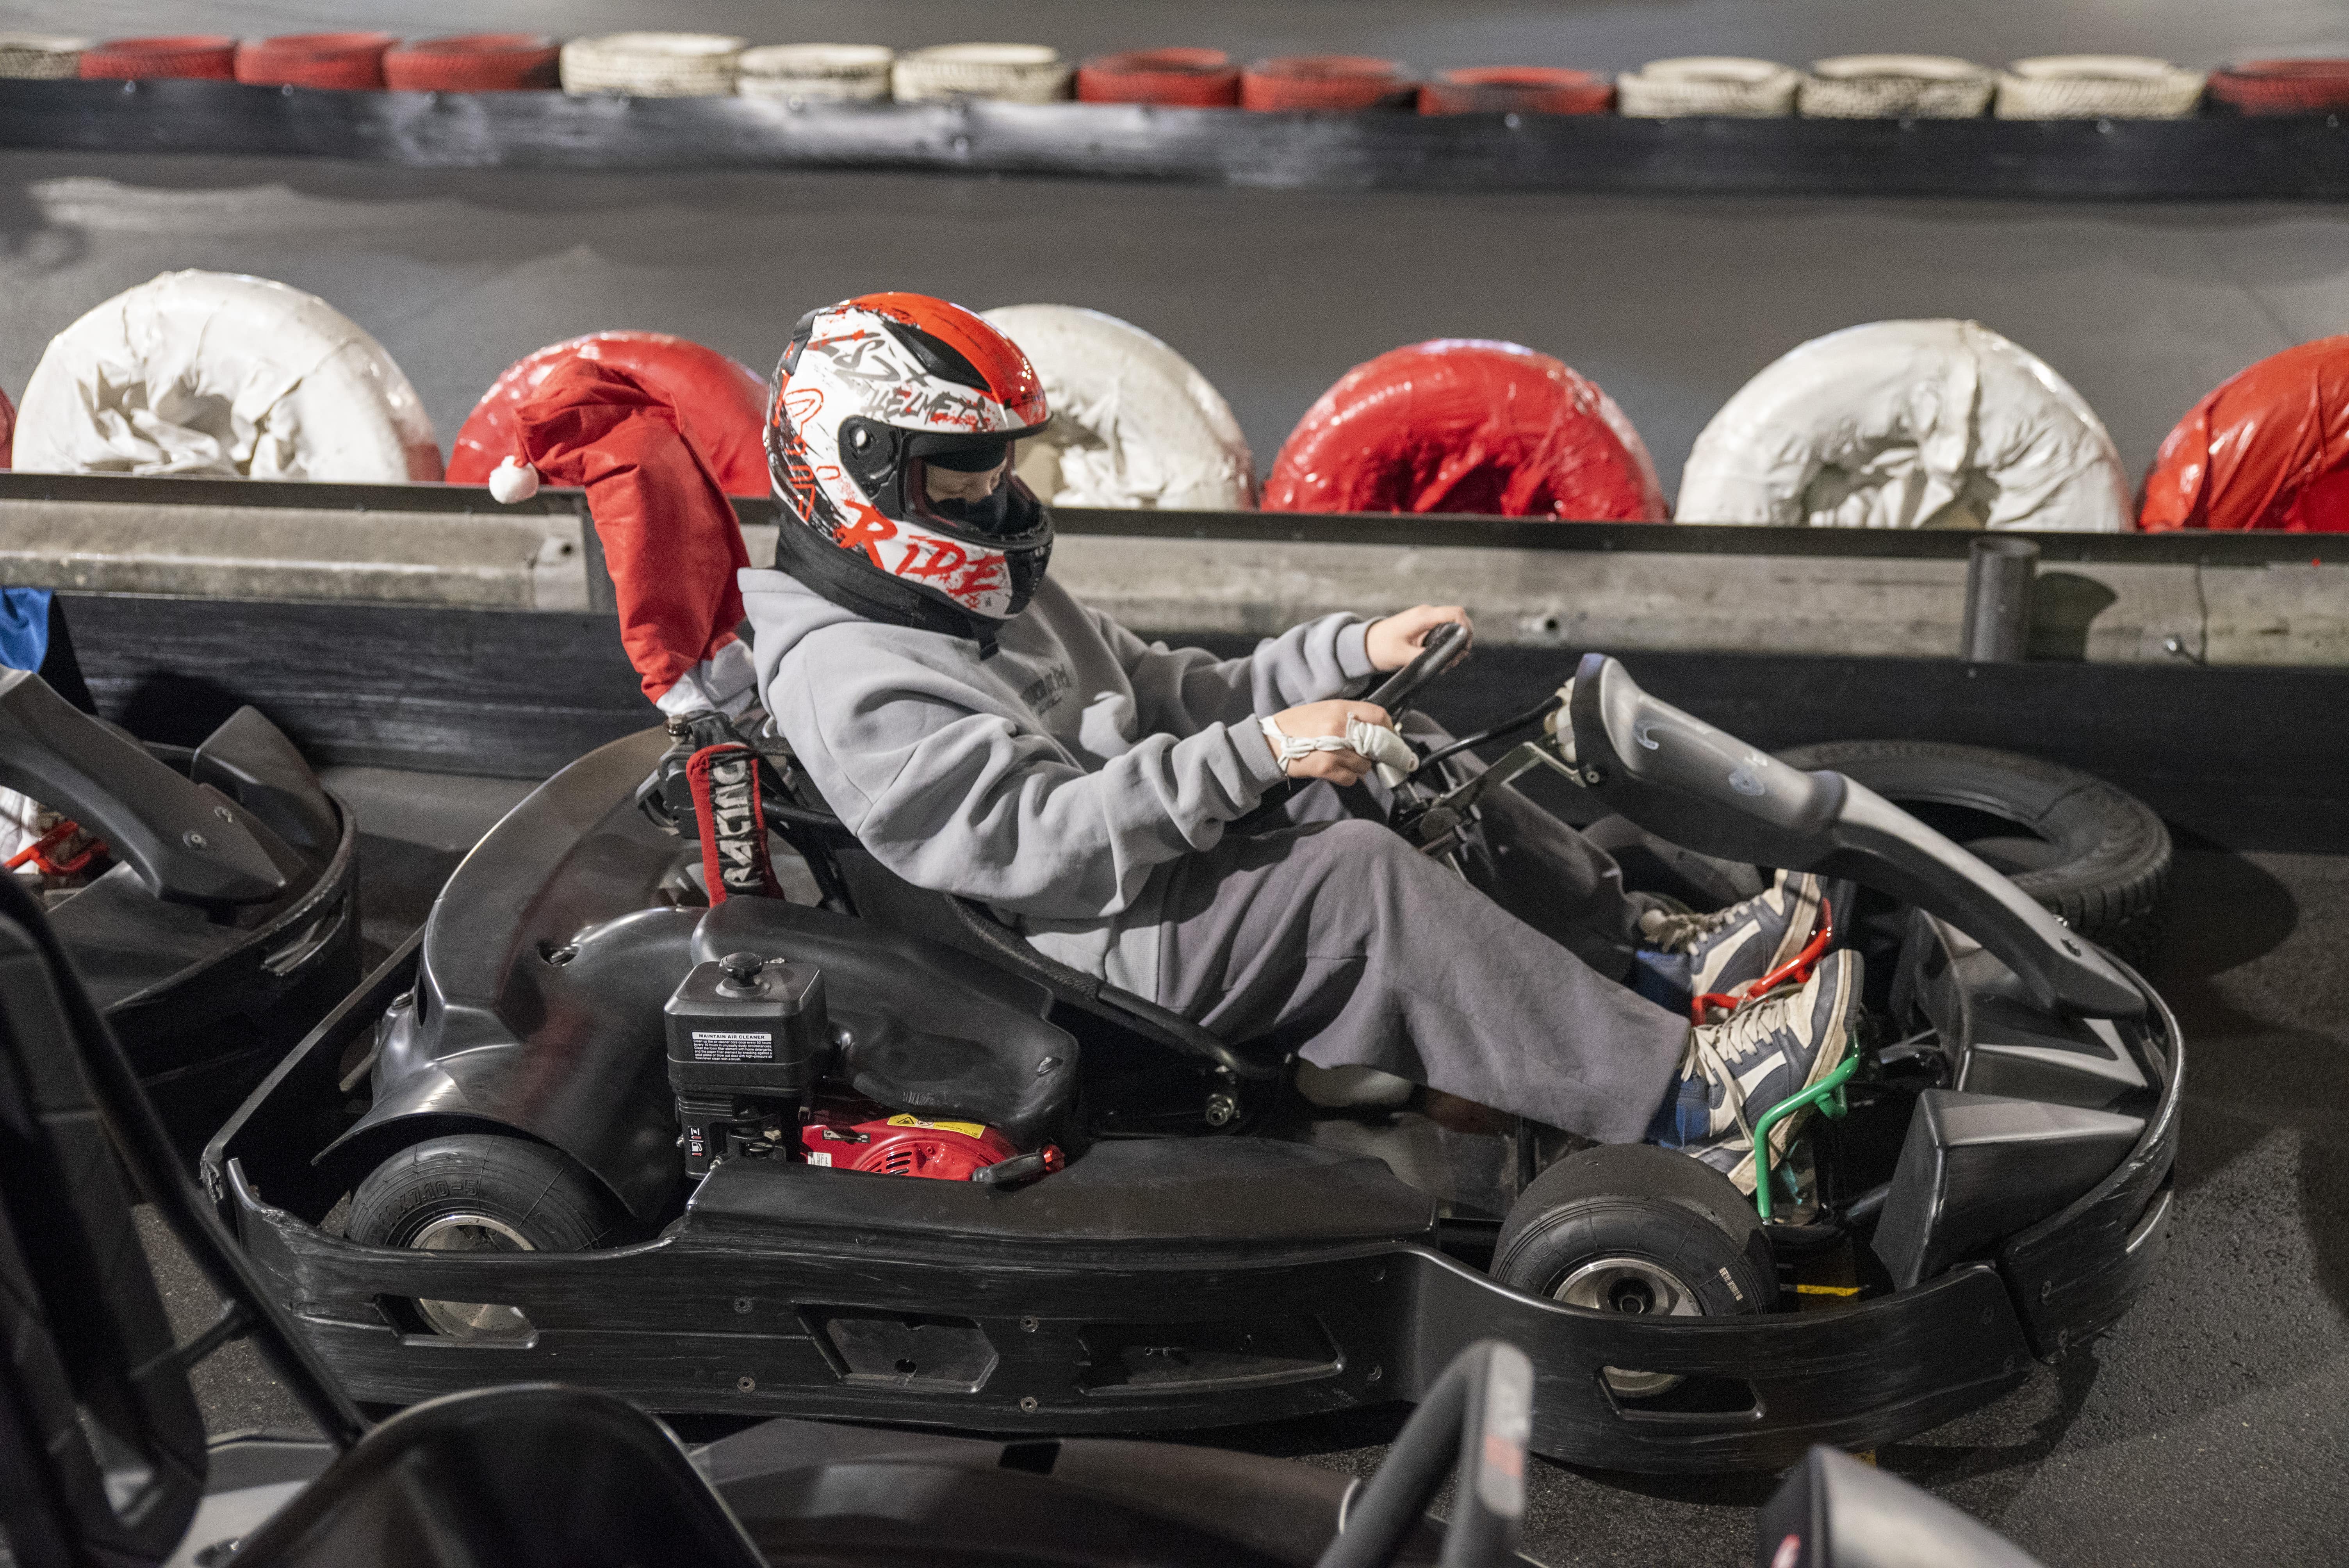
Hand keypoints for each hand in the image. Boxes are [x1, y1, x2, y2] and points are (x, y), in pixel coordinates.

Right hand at [1263, 699, 1394, 785]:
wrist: (1268, 742)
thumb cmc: (1295, 726)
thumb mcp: (1323, 710)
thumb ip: (1347, 717)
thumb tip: (1372, 730)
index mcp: (1339, 709)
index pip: (1379, 716)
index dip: (1389, 729)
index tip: (1389, 736)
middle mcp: (1339, 727)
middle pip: (1376, 744)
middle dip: (1377, 753)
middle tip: (1372, 755)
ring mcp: (1334, 749)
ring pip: (1365, 765)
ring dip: (1360, 767)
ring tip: (1344, 761)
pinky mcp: (1326, 768)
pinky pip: (1351, 778)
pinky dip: (1348, 777)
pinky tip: (1336, 770)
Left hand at [1365, 605, 1472, 672]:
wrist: (1365, 645)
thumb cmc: (1380, 648)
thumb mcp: (1401, 656)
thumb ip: (1424, 657)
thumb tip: (1443, 661)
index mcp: (1422, 616)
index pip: (1455, 613)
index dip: (1466, 628)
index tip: (1464, 647)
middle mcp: (1426, 615)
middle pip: (1458, 620)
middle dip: (1463, 640)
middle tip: (1455, 660)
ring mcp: (1426, 620)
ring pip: (1453, 627)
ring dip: (1455, 644)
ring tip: (1448, 663)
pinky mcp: (1424, 628)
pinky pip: (1444, 632)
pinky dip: (1447, 645)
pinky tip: (1441, 660)